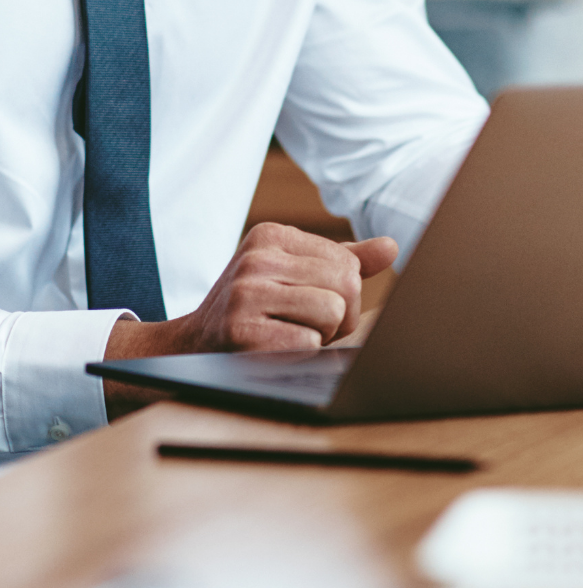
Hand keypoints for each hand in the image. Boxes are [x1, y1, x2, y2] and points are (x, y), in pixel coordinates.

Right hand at [100, 222, 396, 414]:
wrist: (195, 343)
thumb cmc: (256, 308)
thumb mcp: (291, 273)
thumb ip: (341, 259)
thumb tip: (391, 246)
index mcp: (270, 235)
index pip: (348, 263)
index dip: (342, 293)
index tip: (305, 300)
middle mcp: (256, 258)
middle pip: (346, 286)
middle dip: (338, 316)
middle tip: (301, 322)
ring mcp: (246, 293)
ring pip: (334, 313)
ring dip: (321, 335)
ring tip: (288, 332)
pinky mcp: (242, 330)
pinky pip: (310, 342)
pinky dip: (300, 352)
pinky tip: (274, 346)